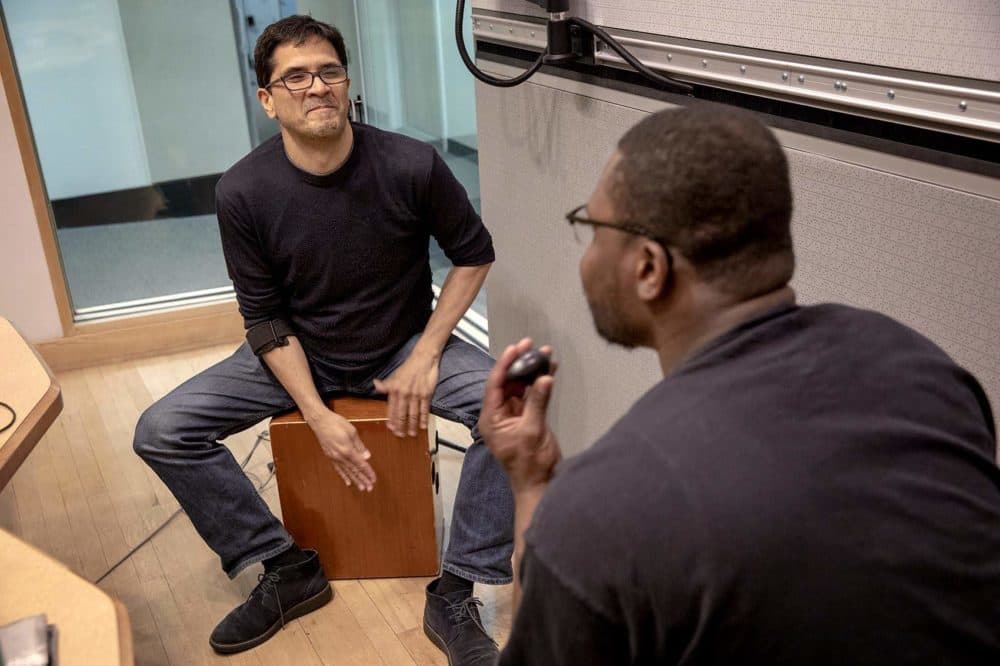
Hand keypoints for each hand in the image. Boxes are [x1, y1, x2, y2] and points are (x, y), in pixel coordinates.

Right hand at [308, 410, 376, 490]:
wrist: (320, 421)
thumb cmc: (336, 423)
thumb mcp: (352, 432)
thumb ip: (359, 446)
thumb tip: (367, 457)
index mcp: (347, 450)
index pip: (360, 464)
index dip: (368, 472)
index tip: (374, 479)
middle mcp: (340, 456)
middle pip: (354, 471)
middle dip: (362, 480)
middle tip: (370, 488)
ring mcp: (334, 457)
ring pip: (346, 472)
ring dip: (355, 480)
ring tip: (361, 488)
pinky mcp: (330, 456)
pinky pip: (338, 469)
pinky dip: (344, 476)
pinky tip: (348, 482)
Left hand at [374, 347, 439, 436]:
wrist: (423, 358)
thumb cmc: (408, 367)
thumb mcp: (394, 375)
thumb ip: (386, 384)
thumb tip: (376, 385)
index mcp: (395, 390)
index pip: (392, 409)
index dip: (391, 420)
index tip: (391, 429)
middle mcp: (404, 394)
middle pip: (402, 414)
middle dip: (401, 426)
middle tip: (400, 435)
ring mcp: (416, 395)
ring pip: (413, 414)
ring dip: (412, 425)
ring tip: (411, 434)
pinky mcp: (426, 394)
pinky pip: (424, 409)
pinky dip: (424, 418)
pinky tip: (423, 426)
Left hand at [479, 337, 560, 493]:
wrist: (539, 483)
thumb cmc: (529, 464)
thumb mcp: (532, 432)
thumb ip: (537, 403)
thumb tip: (544, 378)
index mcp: (491, 418)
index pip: (495, 385)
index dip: (504, 364)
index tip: (514, 348)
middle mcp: (499, 414)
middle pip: (507, 381)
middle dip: (519, 363)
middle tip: (530, 344)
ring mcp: (514, 415)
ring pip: (521, 386)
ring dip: (532, 370)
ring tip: (545, 353)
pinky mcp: (528, 417)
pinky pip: (532, 395)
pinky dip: (540, 382)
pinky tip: (550, 369)